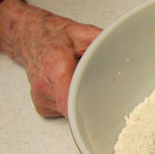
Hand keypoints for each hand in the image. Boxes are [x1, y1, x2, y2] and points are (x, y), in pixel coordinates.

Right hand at [0, 0, 100, 117]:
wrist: (28, 36)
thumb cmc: (53, 35)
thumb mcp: (83, 32)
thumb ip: (104, 43)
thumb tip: (126, 49)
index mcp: (56, 66)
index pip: (67, 100)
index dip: (82, 114)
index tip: (95, 121)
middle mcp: (45, 84)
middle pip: (74, 108)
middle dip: (91, 103)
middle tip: (99, 91)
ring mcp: (41, 97)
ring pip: (70, 111)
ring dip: (80, 99)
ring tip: (78, 81)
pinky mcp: (41, 105)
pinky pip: (62, 110)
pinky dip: (71, 101)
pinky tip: (70, 86)